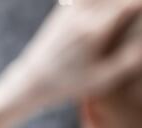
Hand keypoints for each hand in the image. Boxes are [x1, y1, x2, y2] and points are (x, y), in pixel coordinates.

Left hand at [10, 0, 141, 106]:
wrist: (32, 81)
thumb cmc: (69, 85)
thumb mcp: (102, 81)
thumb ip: (127, 62)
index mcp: (96, 32)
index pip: (127, 6)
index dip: (140, 4)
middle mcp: (82, 18)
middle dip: (126, 1)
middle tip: (135, 6)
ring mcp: (68, 15)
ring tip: (120, 4)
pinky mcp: (59, 16)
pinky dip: (90, 0)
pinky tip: (98, 4)